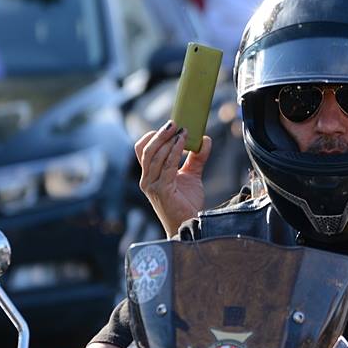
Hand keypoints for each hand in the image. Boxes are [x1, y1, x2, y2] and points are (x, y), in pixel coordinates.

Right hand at [136, 121, 210, 236]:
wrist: (189, 224)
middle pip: (146, 149)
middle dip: (160, 134)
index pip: (142, 150)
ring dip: (169, 140)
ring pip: (155, 155)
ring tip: (183, 131)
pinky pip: (166, 165)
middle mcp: (147, 179)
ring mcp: (151, 185)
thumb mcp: (192, 175)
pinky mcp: (161, 190)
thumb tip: (205, 139)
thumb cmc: (186, 203)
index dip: (153, 136)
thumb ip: (196, 158)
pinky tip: (184, 142)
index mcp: (150, 174)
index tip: (170, 127)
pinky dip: (175, 151)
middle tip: (174, 123)